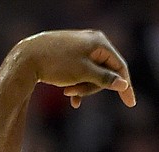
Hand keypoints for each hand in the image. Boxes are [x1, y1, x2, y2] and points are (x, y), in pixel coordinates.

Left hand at [16, 29, 135, 108]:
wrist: (28, 58)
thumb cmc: (57, 64)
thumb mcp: (83, 73)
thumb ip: (104, 79)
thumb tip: (124, 84)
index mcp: (100, 43)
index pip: (119, 66)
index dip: (125, 86)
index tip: (130, 103)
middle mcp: (93, 42)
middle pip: (104, 73)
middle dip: (92, 88)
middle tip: (74, 95)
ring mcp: (81, 48)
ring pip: (91, 75)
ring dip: (82, 88)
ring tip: (67, 92)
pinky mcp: (71, 56)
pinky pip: (81, 74)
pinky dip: (77, 86)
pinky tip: (69, 97)